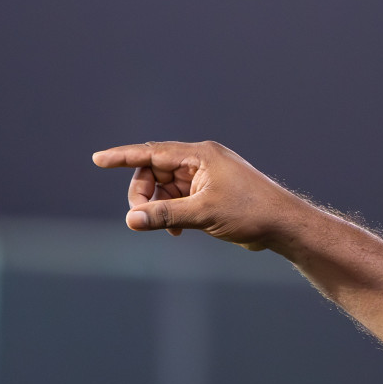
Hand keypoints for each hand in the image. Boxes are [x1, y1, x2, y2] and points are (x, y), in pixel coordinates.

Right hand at [91, 140, 320, 250]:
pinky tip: (177, 231)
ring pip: (167, 187)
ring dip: (160, 206)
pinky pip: (181, 198)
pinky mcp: (212, 193)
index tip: (98, 160)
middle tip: (141, 217)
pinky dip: (173, 212)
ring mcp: (208, 177)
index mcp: (200, 155)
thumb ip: (165, 215)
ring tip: (167, 228)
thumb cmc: (250, 213)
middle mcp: (202, 161)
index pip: (152, 152)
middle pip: (156, 171)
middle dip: (145, 194)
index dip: (123, 157)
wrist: (284, 225)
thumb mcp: (203, 214)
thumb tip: (131, 220)